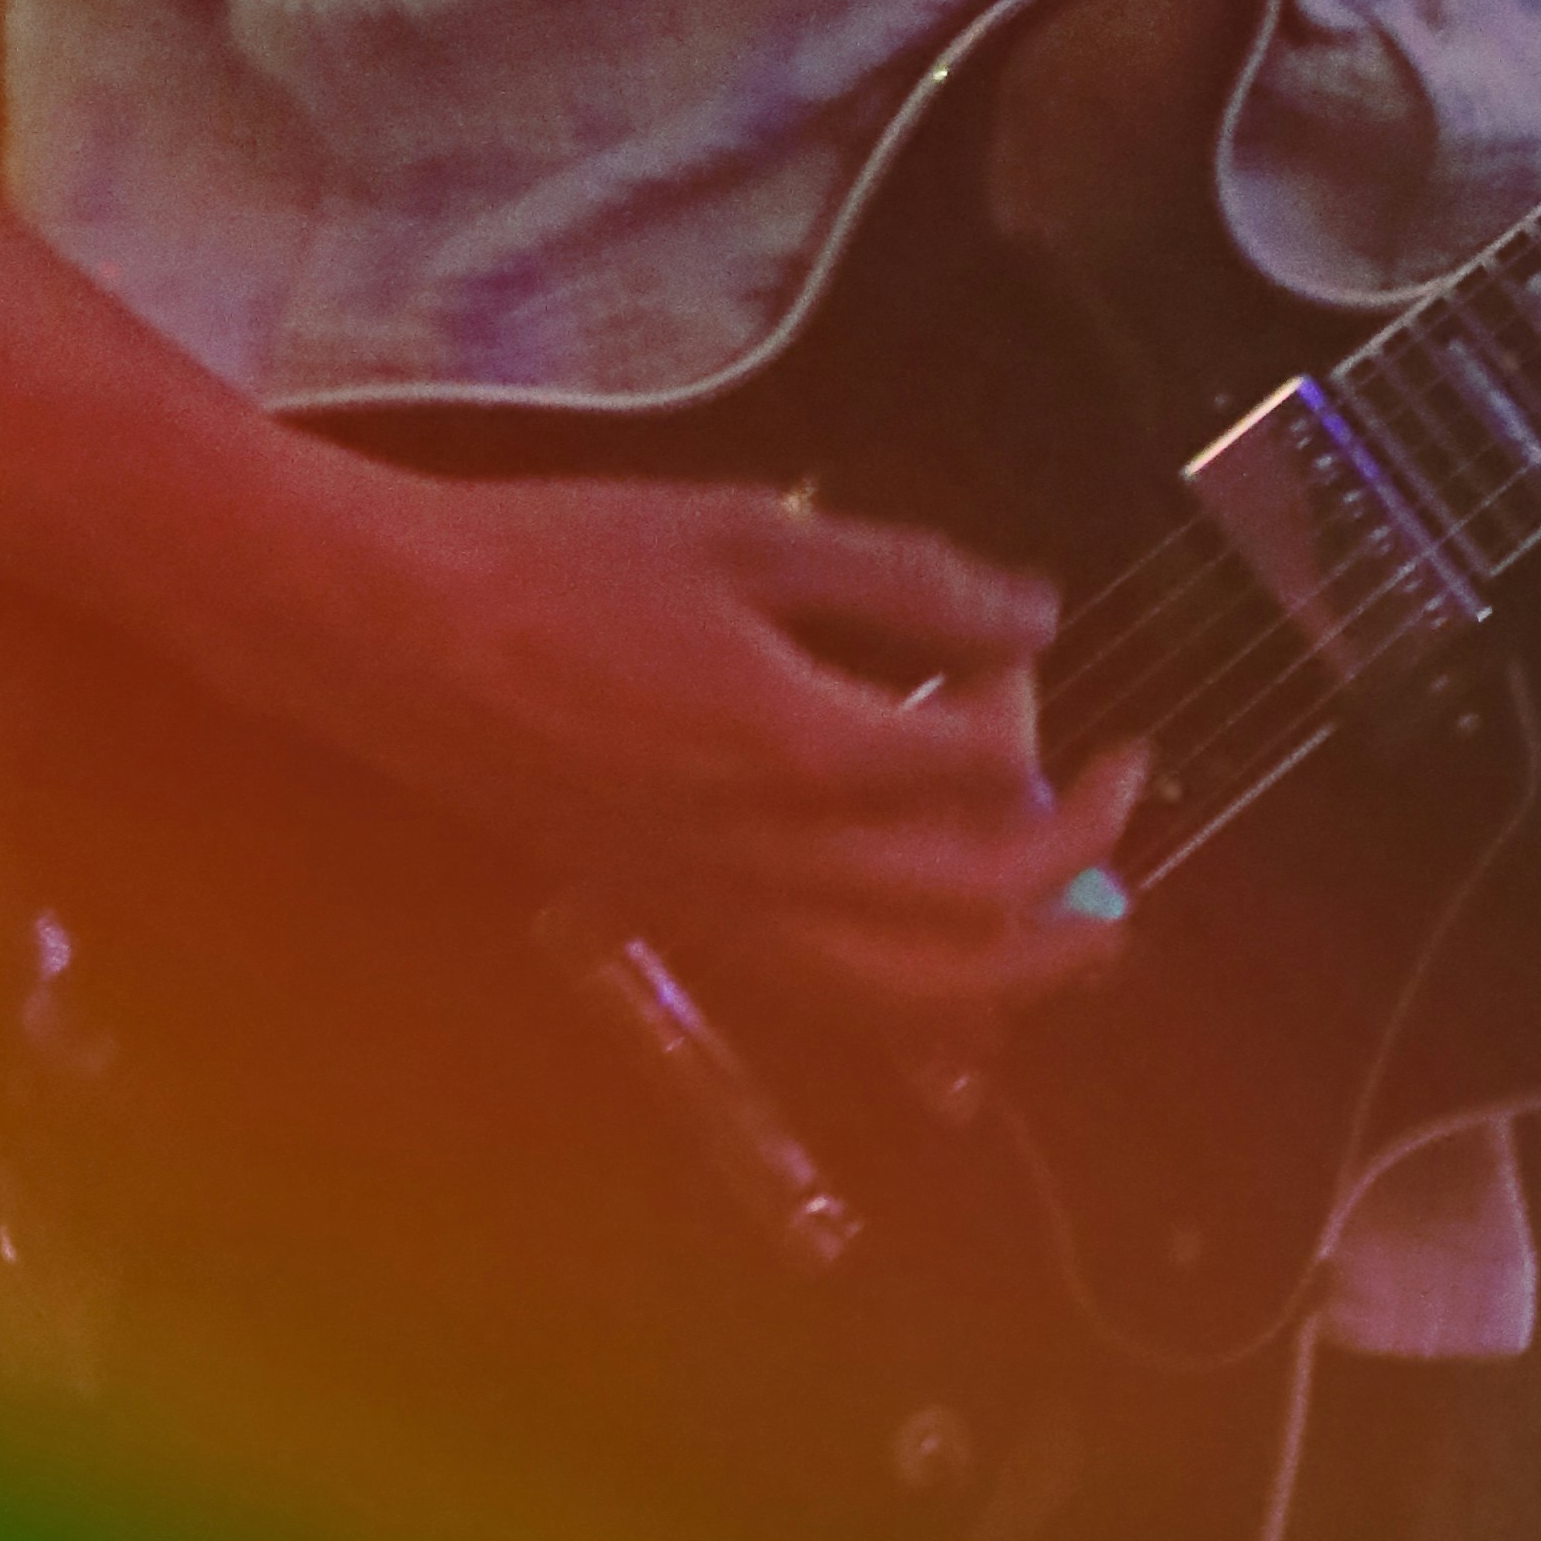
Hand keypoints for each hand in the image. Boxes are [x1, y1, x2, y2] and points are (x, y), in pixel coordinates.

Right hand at [308, 462, 1150, 1035]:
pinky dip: (928, 1010)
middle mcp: (778, 862)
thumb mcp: (749, 530)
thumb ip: (902, 576)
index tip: (1027, 642)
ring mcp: (732, 914)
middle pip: (977, 903)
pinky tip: (966, 981)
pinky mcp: (691, 932)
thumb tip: (1038, 608)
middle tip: (1127, 780)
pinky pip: (840, 1009)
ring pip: (920, 995)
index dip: (1028, 699)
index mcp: (801, 748)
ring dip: (1029, 969)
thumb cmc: (575, 560)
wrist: (413, 644)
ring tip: (1095, 926)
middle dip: (1078, 850)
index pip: (978, 760)